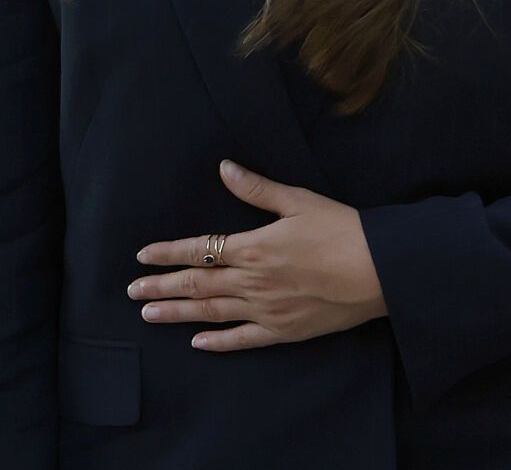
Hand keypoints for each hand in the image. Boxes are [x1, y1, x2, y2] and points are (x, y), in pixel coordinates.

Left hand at [129, 160, 386, 351]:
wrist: (378, 271)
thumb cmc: (343, 230)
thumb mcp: (300, 201)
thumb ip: (258, 190)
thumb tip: (225, 169)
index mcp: (254, 248)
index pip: (200, 249)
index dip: (168, 253)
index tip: (142, 257)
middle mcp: (252, 282)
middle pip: (196, 285)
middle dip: (161, 287)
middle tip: (131, 293)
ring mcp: (266, 310)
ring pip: (211, 313)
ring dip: (177, 314)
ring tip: (150, 315)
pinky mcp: (284, 330)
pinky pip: (243, 340)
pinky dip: (218, 342)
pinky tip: (198, 343)